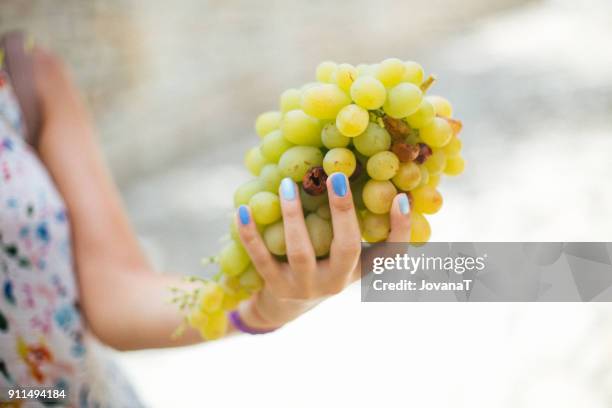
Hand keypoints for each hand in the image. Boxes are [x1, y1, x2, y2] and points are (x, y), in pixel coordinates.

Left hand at [235, 173, 410, 329]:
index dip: (401, 229)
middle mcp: (337, 281)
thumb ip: (353, 223)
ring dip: (294, 216)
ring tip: (287, 184)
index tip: (402, 197)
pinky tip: (243, 210)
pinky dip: (250, 234)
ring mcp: (305, 287)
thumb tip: (361, 170)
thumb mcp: (343, 252)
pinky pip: (261, 258)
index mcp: (359, 269)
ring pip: (301, 252)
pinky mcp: (276, 288)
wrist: (287, 306)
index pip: (391, 254)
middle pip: (346, 248)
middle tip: (337, 177)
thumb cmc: (322, 266)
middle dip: (343, 212)